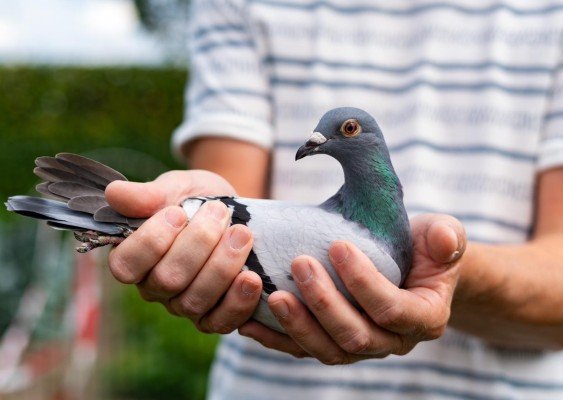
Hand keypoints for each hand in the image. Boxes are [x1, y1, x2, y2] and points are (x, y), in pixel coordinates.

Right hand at [105, 170, 262, 333]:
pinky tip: (251, 277)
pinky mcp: (213, 316)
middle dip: (198, 243)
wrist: (233, 211)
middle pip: (167, 281)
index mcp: (134, 258)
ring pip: (194, 302)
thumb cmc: (196, 198)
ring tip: (242, 234)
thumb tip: (114, 194)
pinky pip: (220, 322)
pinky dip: (238, 302)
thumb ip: (148, 195)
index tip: (178, 212)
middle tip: (219, 212)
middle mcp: (154, 288)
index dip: (151, 241)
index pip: (126, 266)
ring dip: (222, 266)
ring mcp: (183, 305)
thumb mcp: (175, 188)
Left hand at [238, 214, 465, 363]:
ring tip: (274, 295)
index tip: (338, 245)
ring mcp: (361, 347)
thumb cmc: (424, 248)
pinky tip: (250, 321)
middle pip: (356, 336)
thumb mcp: (442, 236)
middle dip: (325, 302)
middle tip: (300, 264)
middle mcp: (392, 341)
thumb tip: (445, 241)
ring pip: (328, 350)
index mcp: (423, 318)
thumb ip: (449, 238)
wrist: (411, 267)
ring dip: (299, 326)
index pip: (392, 310)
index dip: (365, 282)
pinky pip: (303, 350)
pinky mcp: (333, 343)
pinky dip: (276, 339)